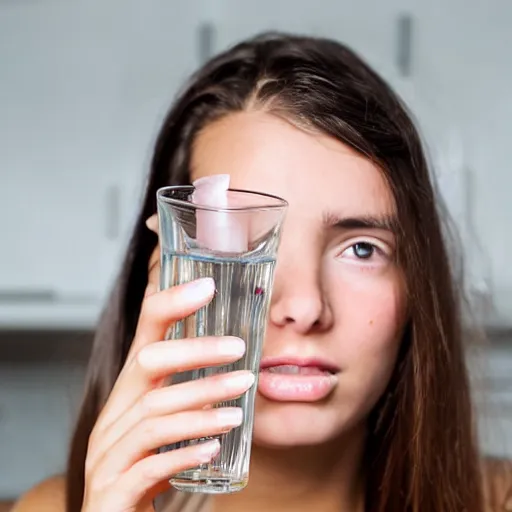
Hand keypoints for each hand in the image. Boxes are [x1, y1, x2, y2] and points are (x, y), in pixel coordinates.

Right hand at [82, 275, 253, 510]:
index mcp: (129, 392)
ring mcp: (107, 452)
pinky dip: (184, 452)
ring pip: (154, 415)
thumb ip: (187, 396)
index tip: (207, 286)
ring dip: (202, 405)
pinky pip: (149, 466)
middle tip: (239, 349)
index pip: (145, 333)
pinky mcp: (113, 489)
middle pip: (148, 364)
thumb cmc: (144, 467)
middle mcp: (113, 414)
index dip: (172, 305)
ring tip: (240, 407)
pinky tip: (215, 448)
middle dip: (195, 352)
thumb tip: (235, 368)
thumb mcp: (163, 424)